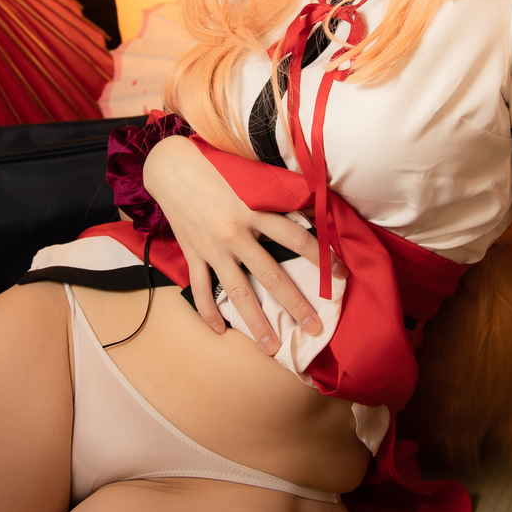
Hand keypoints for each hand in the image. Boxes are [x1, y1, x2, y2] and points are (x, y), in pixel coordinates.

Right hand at [143, 135, 341, 353]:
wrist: (171, 165)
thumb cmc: (216, 164)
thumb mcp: (252, 174)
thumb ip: (278, 190)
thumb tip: (312, 201)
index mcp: (255, 210)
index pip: (297, 238)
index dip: (321, 257)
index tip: (340, 276)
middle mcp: (235, 233)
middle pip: (272, 275)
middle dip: (296, 304)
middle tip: (316, 328)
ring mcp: (212, 247)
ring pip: (238, 291)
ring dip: (256, 322)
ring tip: (272, 347)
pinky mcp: (192, 253)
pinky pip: (201, 289)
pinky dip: (208, 312)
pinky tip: (219, 330)